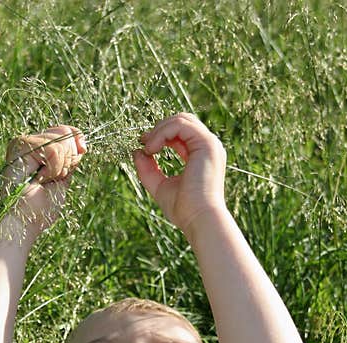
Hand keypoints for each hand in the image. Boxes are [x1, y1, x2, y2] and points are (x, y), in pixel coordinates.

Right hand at [0, 125, 85, 235]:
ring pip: (60, 141)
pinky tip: (38, 179)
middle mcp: (31, 144)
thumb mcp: (63, 181)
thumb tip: (81, 143)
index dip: (77, 138)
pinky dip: (52, 168)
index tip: (83, 149)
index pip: (65, 130)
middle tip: (50, 179)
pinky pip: (52, 149)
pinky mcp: (20, 146)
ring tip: (42, 181)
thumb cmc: (40, 209)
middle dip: (68, 160)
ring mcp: (24, 144)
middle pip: (65, 132)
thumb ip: (70, 161)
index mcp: (40, 151)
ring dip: (59, 168)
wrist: (24, 222)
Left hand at [133, 113, 227, 235]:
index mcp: (200, 155)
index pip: (181, 132)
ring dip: (159, 130)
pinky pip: (181, 125)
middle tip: (143, 142)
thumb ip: (148, 169)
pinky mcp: (207, 144)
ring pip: (181, 119)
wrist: (198, 218)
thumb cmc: (183, 209)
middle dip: (160, 128)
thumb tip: (137, 151)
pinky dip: (162, 133)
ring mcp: (209, 144)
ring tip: (148, 148)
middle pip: (182, 120)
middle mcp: (208, 147)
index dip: (160, 133)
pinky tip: (152, 148)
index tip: (143, 144)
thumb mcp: (159, 185)